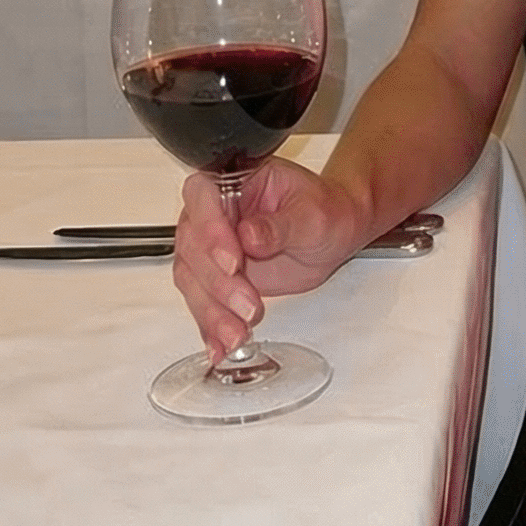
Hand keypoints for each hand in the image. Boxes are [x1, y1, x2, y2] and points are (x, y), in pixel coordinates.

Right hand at [171, 156, 365, 363]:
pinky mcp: (216, 278)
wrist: (333, 232)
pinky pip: (202, 302)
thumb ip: (279, 225)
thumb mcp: (312, 214)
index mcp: (234, 181)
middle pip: (192, 246)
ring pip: (192, 279)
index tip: (233, 262)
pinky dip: (211, 326)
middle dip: (217, 283)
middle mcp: (215, 212)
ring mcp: (211, 246)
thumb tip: (250, 236)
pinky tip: (221, 344)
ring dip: (212, 311)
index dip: (211, 231)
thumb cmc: (325, 210)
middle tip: (247, 305)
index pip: (202, 196)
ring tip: (237, 333)